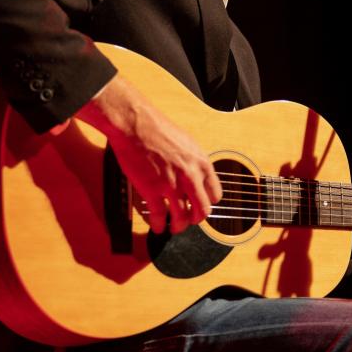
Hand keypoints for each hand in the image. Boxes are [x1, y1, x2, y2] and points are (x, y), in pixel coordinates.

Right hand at [74, 75, 221, 234]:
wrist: (136, 124)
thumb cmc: (158, 129)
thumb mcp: (187, 143)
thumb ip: (194, 162)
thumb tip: (196, 176)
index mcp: (201, 163)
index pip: (215, 195)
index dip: (207, 203)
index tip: (200, 207)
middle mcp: (190, 176)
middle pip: (202, 211)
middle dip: (195, 219)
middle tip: (189, 220)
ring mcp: (171, 185)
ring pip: (182, 218)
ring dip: (178, 226)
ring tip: (173, 227)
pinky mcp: (152, 190)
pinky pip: (159, 216)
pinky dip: (158, 225)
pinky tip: (156, 226)